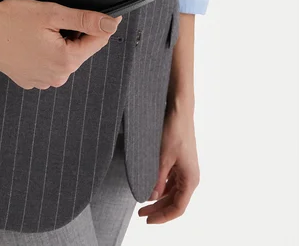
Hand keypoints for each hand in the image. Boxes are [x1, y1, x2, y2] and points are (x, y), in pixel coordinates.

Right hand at [0, 0, 122, 89]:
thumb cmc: (10, 19)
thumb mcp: (52, 14)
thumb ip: (85, 20)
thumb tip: (111, 25)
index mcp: (66, 62)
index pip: (97, 41)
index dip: (99, 24)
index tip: (99, 12)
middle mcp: (56, 77)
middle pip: (79, 50)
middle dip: (72, 33)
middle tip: (51, 19)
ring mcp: (41, 81)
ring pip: (62, 57)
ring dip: (58, 43)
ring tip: (37, 30)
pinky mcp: (27, 80)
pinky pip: (46, 64)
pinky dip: (43, 52)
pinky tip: (28, 40)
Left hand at [137, 104, 199, 223]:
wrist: (179, 110)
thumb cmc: (174, 131)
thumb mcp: (162, 157)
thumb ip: (157, 179)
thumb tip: (151, 197)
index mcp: (190, 179)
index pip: (178, 207)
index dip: (163, 216)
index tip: (148, 220)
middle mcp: (190, 177)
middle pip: (175, 201)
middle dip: (158, 209)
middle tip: (140, 213)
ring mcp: (185, 169)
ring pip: (172, 192)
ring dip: (158, 198)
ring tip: (142, 202)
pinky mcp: (180, 162)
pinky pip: (171, 181)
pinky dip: (160, 186)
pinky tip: (149, 187)